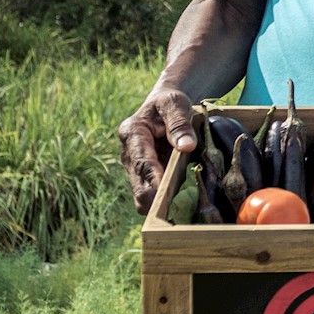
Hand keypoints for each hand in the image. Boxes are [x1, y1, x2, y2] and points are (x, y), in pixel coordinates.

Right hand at [118, 82, 198, 210]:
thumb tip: (186, 147)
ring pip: (142, 196)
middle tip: (178, 209)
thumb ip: (179, 123)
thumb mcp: (175, 103)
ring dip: (160, 205)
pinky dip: (164, 204)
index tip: (164, 191)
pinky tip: (182, 205)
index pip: (141, 161)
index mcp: (132, 133)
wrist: (163, 107)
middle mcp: (128, 155)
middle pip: (138, 185)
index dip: (152, 178)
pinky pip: (150, 197)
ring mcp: (134, 169)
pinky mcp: (143, 178)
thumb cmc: (169, 103)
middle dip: (155, 199)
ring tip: (182, 210)